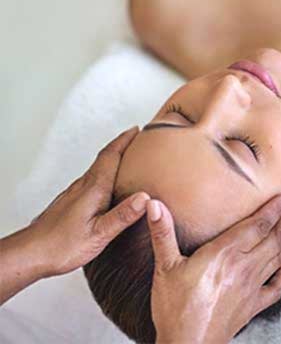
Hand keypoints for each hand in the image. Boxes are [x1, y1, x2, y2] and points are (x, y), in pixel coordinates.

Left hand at [27, 126, 148, 276]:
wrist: (31, 253)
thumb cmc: (61, 246)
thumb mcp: (99, 234)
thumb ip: (123, 215)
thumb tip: (146, 198)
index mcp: (94, 190)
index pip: (111, 156)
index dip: (125, 141)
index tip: (138, 130)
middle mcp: (84, 186)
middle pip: (105, 157)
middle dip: (122, 145)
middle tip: (139, 138)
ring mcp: (76, 193)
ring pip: (99, 168)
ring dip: (114, 158)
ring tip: (130, 157)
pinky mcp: (72, 201)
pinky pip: (93, 179)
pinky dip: (106, 172)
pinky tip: (110, 183)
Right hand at [147, 194, 280, 343]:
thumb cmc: (174, 307)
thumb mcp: (165, 267)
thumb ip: (162, 233)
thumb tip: (153, 204)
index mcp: (225, 254)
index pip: (257, 225)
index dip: (274, 209)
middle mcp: (243, 267)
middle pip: (274, 238)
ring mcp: (251, 288)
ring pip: (278, 258)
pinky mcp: (252, 306)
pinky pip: (275, 289)